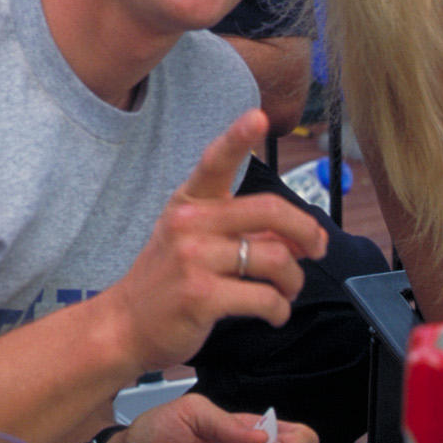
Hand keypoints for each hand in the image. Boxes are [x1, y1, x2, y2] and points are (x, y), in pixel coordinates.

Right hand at [97, 110, 328, 372]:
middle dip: (306, 230)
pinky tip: (274, 314)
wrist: (124, 326)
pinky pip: (265, 298)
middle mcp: (189, 222)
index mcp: (190, 202)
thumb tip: (300, 235)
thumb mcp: (197, 241)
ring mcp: (194, 259)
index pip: (215, 161)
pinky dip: (280, 309)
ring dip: (294, 280)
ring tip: (288, 290)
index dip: (238, 136)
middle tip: (318, 248)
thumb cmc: (168, 280)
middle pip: (269, 210)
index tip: (259, 116)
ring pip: (275, 258)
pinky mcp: (201, 296)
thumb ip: (244, 230)